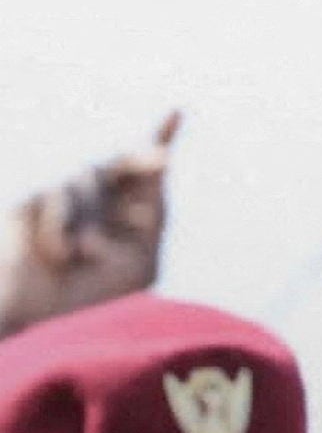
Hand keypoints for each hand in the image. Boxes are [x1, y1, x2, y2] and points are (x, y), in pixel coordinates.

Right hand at [2, 112, 179, 335]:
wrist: (43, 320)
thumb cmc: (96, 297)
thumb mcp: (140, 261)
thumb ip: (154, 217)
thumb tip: (159, 166)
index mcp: (127, 217)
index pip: (145, 176)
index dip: (159, 140)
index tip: (178, 112)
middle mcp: (97, 204)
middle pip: (119, 165)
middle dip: (141, 159)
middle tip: (164, 160)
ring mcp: (64, 201)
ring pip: (88, 182)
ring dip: (90, 221)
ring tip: (84, 255)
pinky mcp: (32, 204)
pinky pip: (57, 199)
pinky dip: (62, 229)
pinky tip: (60, 255)